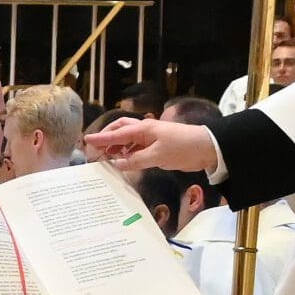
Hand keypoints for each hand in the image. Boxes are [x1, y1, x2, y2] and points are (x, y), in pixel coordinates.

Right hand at [83, 116, 217, 178]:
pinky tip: (123, 160)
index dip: (101, 138)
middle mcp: (145, 131)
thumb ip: (136, 160)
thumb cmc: (183, 148)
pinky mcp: (157, 147)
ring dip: (117, 146)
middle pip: (120, 130)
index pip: (117, 134)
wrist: (207, 148)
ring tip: (107, 157)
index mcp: (144, 130)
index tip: (86, 141)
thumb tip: (116, 164)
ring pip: (128, 139)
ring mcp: (151, 139)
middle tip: (96, 148)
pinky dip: (127, 153)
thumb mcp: (158, 156)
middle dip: (107, 137)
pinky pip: (136, 148)